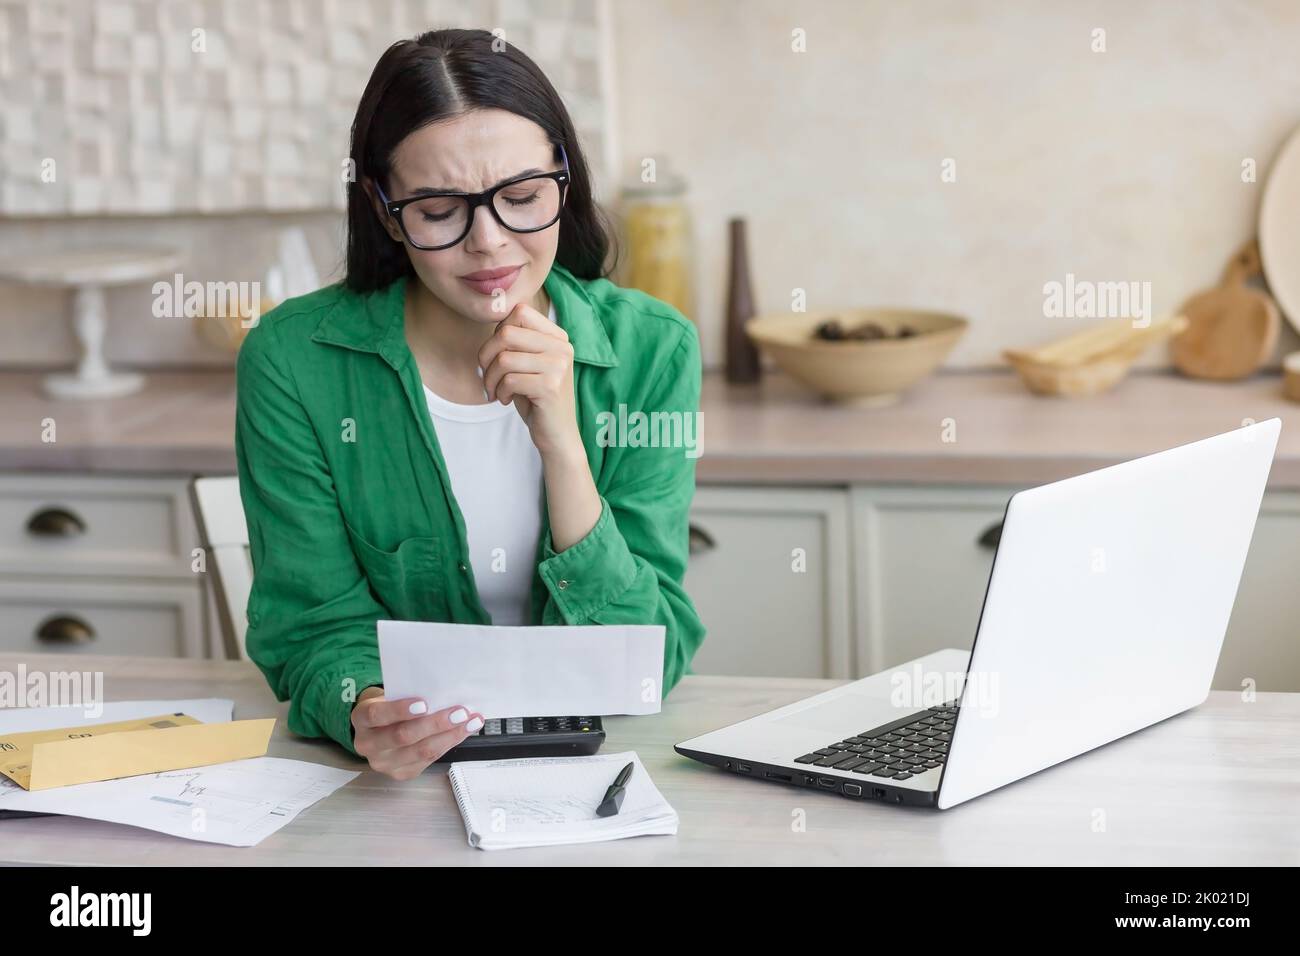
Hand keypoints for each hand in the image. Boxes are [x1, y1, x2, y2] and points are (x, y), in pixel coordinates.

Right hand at [350, 687, 483, 779]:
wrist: (377, 728)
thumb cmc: (388, 706)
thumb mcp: (388, 695)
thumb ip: (407, 694)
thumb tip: (444, 693)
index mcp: (361, 719)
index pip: (378, 715)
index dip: (400, 710)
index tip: (423, 703)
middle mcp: (368, 744)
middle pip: (403, 737)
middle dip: (435, 724)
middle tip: (460, 712)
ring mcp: (384, 763)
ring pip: (420, 751)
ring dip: (450, 736)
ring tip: (470, 722)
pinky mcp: (401, 773)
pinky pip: (429, 759)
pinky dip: (449, 743)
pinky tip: (463, 732)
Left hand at [477, 302, 580, 456]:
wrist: (557, 434)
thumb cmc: (536, 398)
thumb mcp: (527, 363)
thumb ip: (516, 340)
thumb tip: (492, 312)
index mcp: (558, 337)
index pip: (519, 312)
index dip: (498, 332)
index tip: (496, 355)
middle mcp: (562, 347)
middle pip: (507, 333)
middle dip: (487, 356)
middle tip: (488, 376)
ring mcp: (559, 366)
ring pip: (504, 359)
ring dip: (491, 379)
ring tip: (497, 391)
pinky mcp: (550, 387)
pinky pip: (509, 380)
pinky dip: (500, 392)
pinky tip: (506, 400)